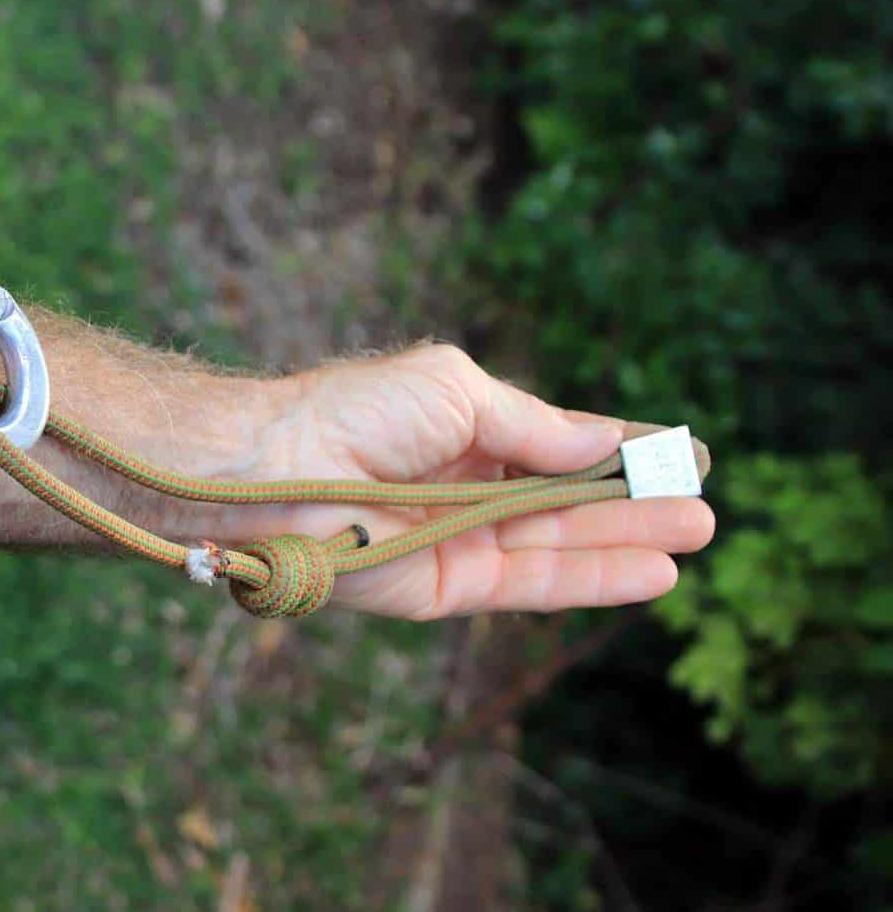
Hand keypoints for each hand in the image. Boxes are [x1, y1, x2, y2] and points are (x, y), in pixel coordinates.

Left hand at [257, 344, 714, 618]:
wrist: (279, 468)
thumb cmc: (357, 412)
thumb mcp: (460, 392)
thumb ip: (536, 426)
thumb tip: (607, 443)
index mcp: (465, 431)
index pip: (557, 445)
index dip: (617, 452)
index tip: (680, 454)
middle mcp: (466, 489)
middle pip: (566, 502)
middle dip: (635, 503)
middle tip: (703, 504)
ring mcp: (459, 542)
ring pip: (558, 546)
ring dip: (628, 541)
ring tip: (697, 533)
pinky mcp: (446, 590)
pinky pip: (531, 586)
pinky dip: (591, 579)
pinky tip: (650, 572)